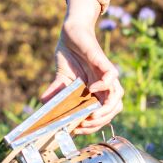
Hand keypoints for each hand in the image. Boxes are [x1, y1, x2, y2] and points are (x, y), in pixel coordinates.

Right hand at [40, 0, 123, 134]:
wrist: (72, 32)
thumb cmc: (69, 55)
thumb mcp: (60, 79)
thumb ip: (56, 94)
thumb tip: (44, 107)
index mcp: (96, 92)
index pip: (102, 114)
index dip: (93, 125)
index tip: (78, 129)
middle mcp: (103, 86)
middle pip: (113, 109)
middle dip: (100, 121)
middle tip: (84, 124)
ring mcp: (105, 74)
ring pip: (118, 97)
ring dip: (107, 109)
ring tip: (92, 114)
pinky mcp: (104, 61)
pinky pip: (112, 76)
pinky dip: (105, 84)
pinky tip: (92, 88)